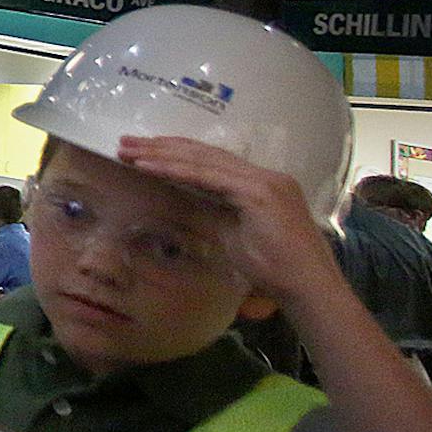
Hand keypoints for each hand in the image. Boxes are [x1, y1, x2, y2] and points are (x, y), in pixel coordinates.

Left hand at [115, 134, 343, 307]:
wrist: (306, 288)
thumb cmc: (273, 269)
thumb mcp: (230, 235)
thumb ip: (209, 213)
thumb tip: (178, 201)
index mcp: (259, 183)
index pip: (210, 161)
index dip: (175, 154)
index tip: (142, 152)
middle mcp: (263, 175)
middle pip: (204, 154)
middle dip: (162, 146)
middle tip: (125, 142)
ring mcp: (264, 181)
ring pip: (203, 160)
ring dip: (162, 154)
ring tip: (129, 151)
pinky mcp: (260, 192)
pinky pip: (209, 176)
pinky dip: (176, 170)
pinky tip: (149, 167)